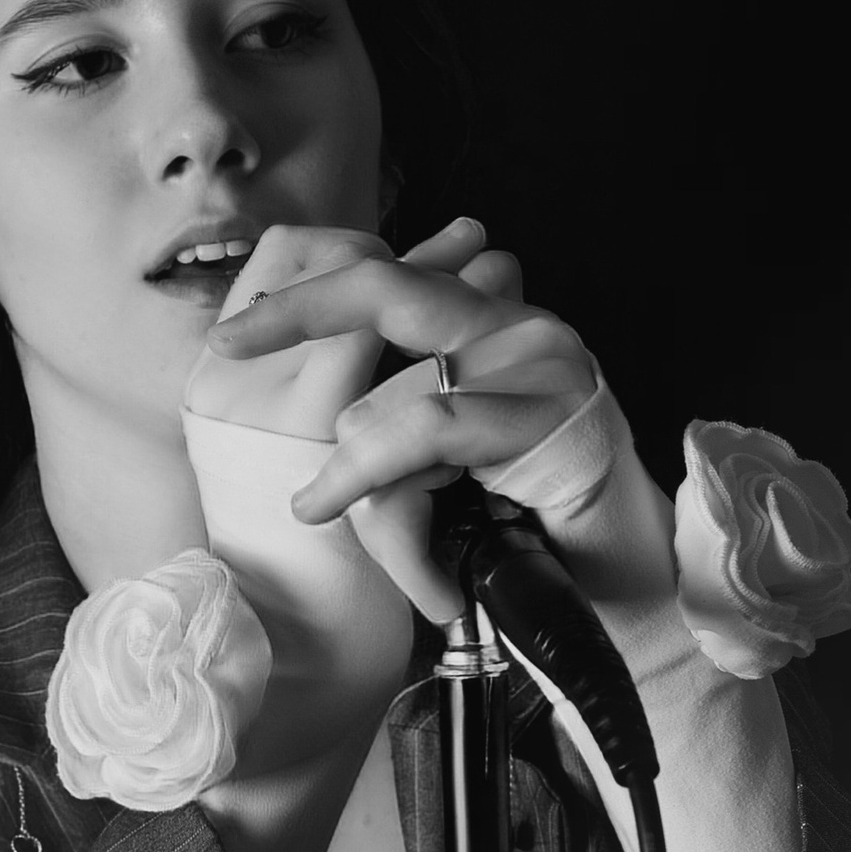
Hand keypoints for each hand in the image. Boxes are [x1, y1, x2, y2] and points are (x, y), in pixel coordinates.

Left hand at [205, 216, 595, 620]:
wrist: (624, 575)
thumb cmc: (524, 526)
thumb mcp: (437, 465)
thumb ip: (389, 421)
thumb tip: (324, 419)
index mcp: (488, 321)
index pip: (388, 276)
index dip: (310, 289)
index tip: (234, 326)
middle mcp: (516, 324)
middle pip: (385, 287)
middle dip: (296, 312)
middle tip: (227, 345)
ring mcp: (539, 360)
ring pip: (396, 391)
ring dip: (348, 467)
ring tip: (321, 508)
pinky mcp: (550, 411)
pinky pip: (429, 431)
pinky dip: (368, 472)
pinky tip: (327, 501)